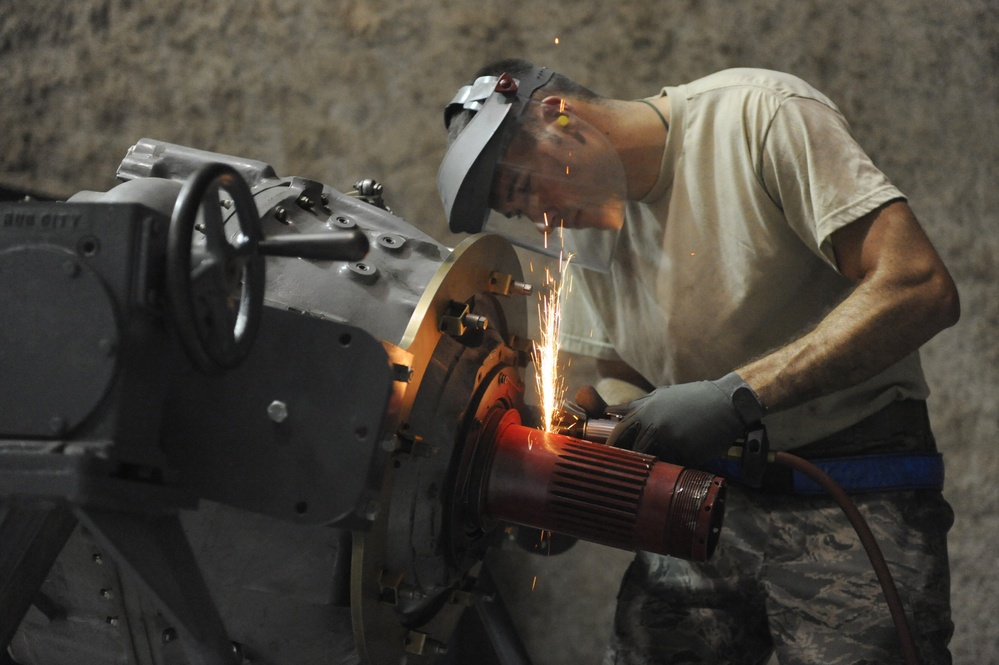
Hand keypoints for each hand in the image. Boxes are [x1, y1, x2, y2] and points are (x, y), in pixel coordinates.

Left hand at [606, 372, 765, 466]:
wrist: (727, 403)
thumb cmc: (693, 398)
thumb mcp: (662, 395)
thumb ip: (637, 405)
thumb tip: (610, 411)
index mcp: (645, 410)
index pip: (618, 433)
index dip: (613, 446)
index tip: (611, 456)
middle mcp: (653, 424)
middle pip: (631, 451)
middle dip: (629, 461)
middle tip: (628, 469)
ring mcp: (669, 439)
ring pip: (650, 461)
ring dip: (650, 466)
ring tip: (652, 470)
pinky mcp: (685, 453)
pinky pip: (671, 466)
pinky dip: (670, 468)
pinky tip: (674, 467)